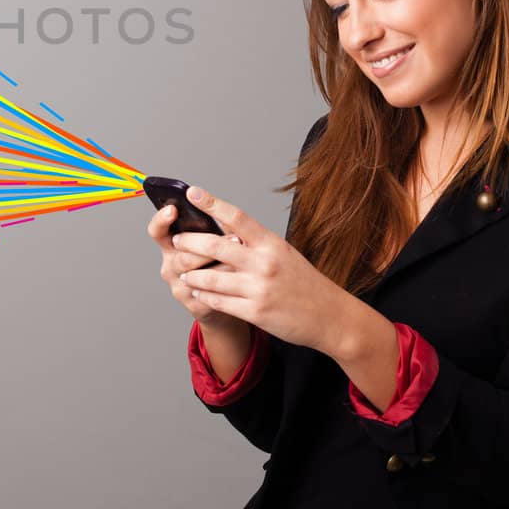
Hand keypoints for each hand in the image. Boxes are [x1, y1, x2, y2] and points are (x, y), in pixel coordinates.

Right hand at [146, 199, 247, 324]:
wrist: (226, 298)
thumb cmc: (218, 262)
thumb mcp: (212, 240)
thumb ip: (212, 226)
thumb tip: (221, 209)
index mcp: (171, 245)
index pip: (157, 230)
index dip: (161, 220)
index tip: (172, 209)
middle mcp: (170, 265)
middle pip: (181, 252)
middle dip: (207, 243)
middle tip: (233, 237)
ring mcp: (179, 286)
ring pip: (194, 272)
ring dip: (219, 262)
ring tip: (239, 256)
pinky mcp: (192, 303)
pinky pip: (207, 292)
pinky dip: (224, 282)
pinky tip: (237, 277)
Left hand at [167, 184, 353, 356]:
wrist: (331, 316)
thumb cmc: (305, 282)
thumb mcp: (284, 253)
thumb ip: (256, 243)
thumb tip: (225, 228)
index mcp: (271, 244)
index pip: (237, 217)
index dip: (212, 203)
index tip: (192, 192)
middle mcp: (264, 263)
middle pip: (216, 245)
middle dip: (190, 241)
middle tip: (177, 239)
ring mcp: (259, 288)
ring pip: (211, 276)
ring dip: (192, 273)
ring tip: (183, 270)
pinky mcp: (256, 312)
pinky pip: (220, 301)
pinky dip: (204, 295)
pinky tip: (197, 290)